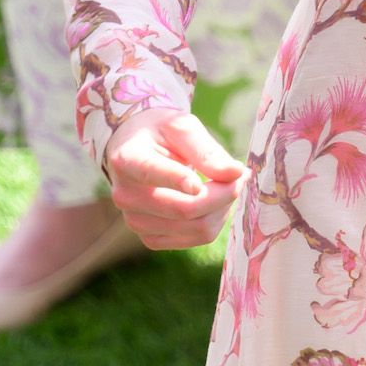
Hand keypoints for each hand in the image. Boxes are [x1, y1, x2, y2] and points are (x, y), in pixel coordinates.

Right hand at [107, 107, 245, 249]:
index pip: (153, 173)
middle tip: (241, 175)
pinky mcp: (150, 238)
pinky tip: (213, 202)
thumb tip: (235, 173)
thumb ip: (206, 150)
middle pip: (185, 208)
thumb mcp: (181, 127)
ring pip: (196, 228)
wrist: (137, 150)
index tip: (219, 174)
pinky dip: (213, 221)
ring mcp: (135, 221)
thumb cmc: (161, 134)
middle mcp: (125, 195)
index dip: (184, 178)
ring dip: (221, 208)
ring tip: (226, 185)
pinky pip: (196, 238)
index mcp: (126, 159)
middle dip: (223, 193)